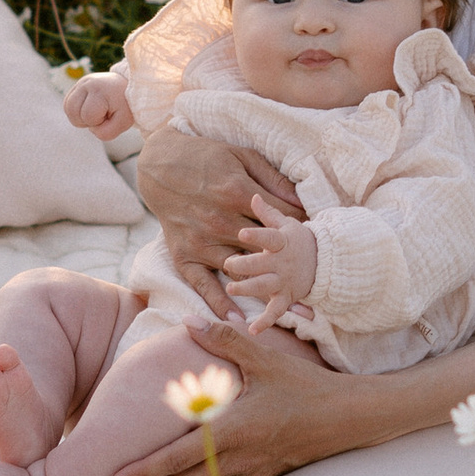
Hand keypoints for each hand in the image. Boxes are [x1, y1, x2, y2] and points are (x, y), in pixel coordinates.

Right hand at [64, 72, 132, 142]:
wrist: (128, 87)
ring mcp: (80, 83)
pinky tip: (89, 109)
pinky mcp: (77, 85)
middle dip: (86, 120)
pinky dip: (77, 112)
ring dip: (79, 117)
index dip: (98, 121)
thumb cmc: (126, 106)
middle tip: (101, 114)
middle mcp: (87, 82)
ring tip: (94, 112)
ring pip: (68, 108)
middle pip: (72, 111)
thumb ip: (106, 133)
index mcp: (100, 90)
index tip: (110, 114)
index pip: (88, 115)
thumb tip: (90, 129)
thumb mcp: (123, 122)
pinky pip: (68, 105)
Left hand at [103, 319, 367, 475]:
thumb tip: (189, 321)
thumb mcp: (265, 359)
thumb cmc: (307, 387)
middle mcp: (238, 458)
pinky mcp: (262, 475)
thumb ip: (225, 341)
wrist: (350, 418)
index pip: (179, 456)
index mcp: (233, 430)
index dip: (145, 471)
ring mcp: (251, 471)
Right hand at [134, 124, 299, 320]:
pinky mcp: (184, 255)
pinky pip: (203, 284)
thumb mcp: (243, 157)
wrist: (158, 165)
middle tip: (315, 287)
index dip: (301, 233)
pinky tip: (239, 319)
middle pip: (265, 252)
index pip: (280, 221)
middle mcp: (220, 221)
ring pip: (241, 271)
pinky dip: (220, 303)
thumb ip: (273, 181)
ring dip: (266, 291)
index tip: (315, 247)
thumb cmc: (206, 156)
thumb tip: (302, 202)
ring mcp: (201, 241)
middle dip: (292, 269)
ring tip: (293, 313)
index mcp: (238, 195)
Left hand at [223, 215, 317, 328]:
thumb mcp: (285, 224)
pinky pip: (275, 311)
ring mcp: (284, 281)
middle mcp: (282, 263)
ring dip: (249, 288)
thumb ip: (268, 213)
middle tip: (229, 264)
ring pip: (265, 286)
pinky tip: (252, 330)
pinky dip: (265, 322)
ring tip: (232, 289)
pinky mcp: (286, 298)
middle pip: (263, 264)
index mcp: (282, 242)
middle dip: (246, 265)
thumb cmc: (296, 240)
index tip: (243, 232)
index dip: (257, 234)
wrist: (324, 263)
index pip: (269, 237)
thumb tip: (253, 195)